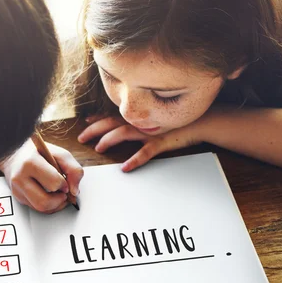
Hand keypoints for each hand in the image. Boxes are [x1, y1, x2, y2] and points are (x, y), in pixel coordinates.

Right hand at [0, 138, 83, 212]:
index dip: (64, 185)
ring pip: (40, 208)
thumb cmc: (38, 153)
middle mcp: (20, 178)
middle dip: (59, 200)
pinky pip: (37, 209)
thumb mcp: (59, 153)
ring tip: (59, 195)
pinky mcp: (18, 197)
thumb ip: (73, 169)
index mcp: (30, 163)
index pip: (53, 183)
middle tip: (63, 192)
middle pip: (44, 201)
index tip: (65, 182)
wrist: (15, 154)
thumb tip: (74, 191)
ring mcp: (17, 189)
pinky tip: (51, 196)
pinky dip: (49, 206)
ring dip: (55, 205)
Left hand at [78, 115, 202, 171]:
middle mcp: (140, 122)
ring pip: (124, 133)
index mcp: (137, 117)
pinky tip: (125, 167)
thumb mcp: (154, 120)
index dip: (97, 119)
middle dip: (94, 130)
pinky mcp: (161, 142)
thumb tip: (121, 125)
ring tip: (99, 148)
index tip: (85, 123)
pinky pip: (145, 152)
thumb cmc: (175, 123)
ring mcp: (149, 132)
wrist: (200, 122)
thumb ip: (138, 122)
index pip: (112, 116)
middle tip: (81, 138)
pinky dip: (134, 160)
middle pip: (111, 123)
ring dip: (109, 140)